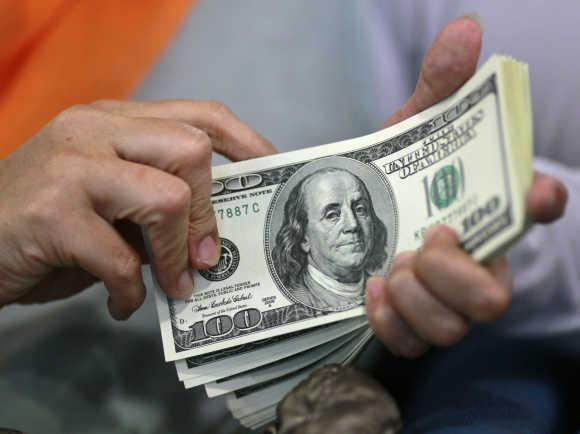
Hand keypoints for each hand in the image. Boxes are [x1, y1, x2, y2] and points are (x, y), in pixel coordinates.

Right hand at [0, 100, 274, 318]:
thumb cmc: (47, 223)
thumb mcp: (109, 199)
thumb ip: (156, 202)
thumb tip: (213, 237)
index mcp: (114, 120)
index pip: (199, 114)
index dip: (246, 142)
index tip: (272, 173)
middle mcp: (93, 130)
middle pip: (191, 149)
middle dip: (208, 211)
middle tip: (207, 257)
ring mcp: (70, 166)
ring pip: (165, 197)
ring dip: (175, 255)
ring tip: (173, 286)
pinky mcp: (51, 213)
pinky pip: (119, 258)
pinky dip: (128, 292)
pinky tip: (120, 304)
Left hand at [365, 16, 566, 356]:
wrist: (355, 222)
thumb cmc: (394, 179)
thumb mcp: (410, 130)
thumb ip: (437, 86)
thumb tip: (465, 28)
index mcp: (484, 213)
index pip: (532, 210)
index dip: (539, 202)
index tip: (536, 192)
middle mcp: (476, 264)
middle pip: (494, 296)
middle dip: (453, 273)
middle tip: (424, 242)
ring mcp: (445, 302)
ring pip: (453, 327)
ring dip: (415, 295)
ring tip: (389, 266)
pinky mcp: (412, 326)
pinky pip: (412, 343)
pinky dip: (389, 320)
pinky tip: (371, 290)